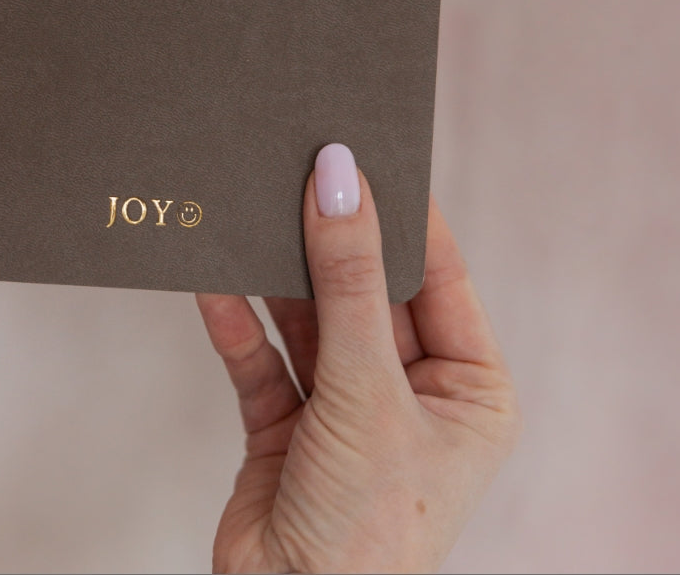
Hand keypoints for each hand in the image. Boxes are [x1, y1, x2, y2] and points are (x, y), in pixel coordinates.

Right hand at [197, 144, 518, 573]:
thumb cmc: (369, 530)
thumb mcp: (367, 388)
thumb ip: (349, 280)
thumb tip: (339, 178)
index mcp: (469, 388)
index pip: (435, 274)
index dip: (399, 211)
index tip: (360, 148)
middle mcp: (410, 393)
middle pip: (365, 289)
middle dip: (327, 237)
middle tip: (293, 166)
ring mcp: (346, 409)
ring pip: (309, 317)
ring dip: (276, 272)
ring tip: (246, 206)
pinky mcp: (287, 427)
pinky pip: (261, 357)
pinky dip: (236, 320)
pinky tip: (210, 277)